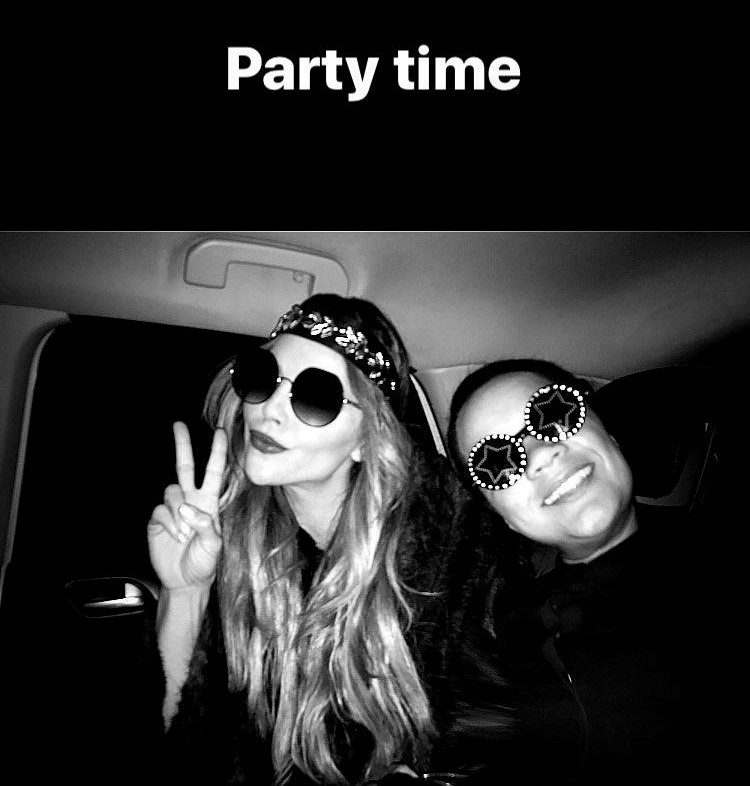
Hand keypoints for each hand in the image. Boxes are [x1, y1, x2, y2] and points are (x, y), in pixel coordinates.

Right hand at [147, 422, 226, 589]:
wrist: (185, 580)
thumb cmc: (205, 561)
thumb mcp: (214, 545)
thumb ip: (206, 525)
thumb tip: (187, 509)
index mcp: (209, 502)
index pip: (214, 472)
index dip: (217, 452)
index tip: (220, 432)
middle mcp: (191, 500)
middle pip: (185, 466)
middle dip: (183, 445)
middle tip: (178, 425)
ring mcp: (173, 508)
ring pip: (171, 491)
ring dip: (178, 511)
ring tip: (185, 533)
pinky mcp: (157, 519)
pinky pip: (160, 510)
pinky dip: (169, 523)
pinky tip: (175, 536)